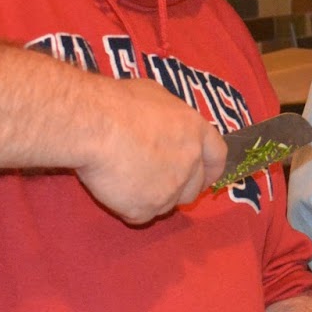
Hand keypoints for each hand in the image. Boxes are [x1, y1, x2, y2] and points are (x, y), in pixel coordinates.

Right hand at [76, 80, 226, 223]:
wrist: (94, 125)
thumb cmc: (117, 103)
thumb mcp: (154, 95)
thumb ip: (169, 118)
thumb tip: (163, 126)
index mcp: (195, 130)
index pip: (217, 158)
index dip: (209, 170)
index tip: (202, 177)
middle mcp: (190, 161)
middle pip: (193, 188)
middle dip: (178, 189)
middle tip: (152, 180)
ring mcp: (170, 188)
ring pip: (166, 204)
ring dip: (150, 197)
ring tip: (124, 179)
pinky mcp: (146, 208)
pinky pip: (140, 215)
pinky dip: (127, 207)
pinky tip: (113, 189)